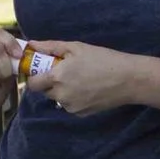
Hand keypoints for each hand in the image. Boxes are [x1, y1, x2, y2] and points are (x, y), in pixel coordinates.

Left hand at [11, 37, 143, 115]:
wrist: (127, 79)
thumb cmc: (102, 59)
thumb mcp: (75, 48)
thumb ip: (50, 47)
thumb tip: (32, 45)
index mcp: (57, 78)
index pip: (32, 84)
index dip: (34, 77)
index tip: (41, 70)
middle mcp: (61, 96)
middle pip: (45, 92)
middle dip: (50, 83)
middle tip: (64, 72)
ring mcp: (71, 107)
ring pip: (58, 99)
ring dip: (62, 91)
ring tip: (80, 79)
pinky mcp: (81, 114)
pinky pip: (70, 105)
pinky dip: (74, 98)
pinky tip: (88, 89)